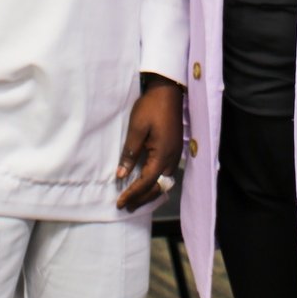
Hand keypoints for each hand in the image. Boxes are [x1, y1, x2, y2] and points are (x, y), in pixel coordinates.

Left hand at [115, 75, 182, 212]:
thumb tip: (121, 175)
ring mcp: (176, 154)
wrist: (168, 91)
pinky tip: (147, 183)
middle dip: (142, 198)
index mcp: (163, 155)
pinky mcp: (175, 149)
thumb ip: (130, 153)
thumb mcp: (137, 129)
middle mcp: (172, 158)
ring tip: (135, 199)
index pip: (147, 182)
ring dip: (150, 192)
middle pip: (158, 187)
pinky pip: (167, 173)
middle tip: (126, 206)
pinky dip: (156, 182)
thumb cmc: (150, 108)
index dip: (133, 194)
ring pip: (164, 182)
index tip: (120, 202)